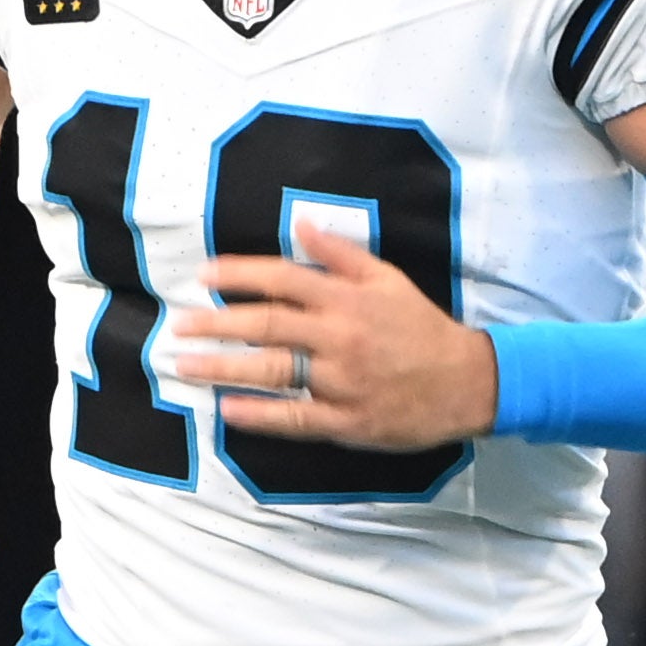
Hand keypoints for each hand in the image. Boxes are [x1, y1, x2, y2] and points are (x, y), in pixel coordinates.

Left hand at [173, 222, 498, 449]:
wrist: (466, 382)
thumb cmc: (421, 327)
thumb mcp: (389, 279)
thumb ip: (342, 254)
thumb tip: (301, 226)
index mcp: (349, 298)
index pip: (284, 278)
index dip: (239, 275)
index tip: (203, 277)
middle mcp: (340, 336)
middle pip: (268, 325)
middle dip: (218, 323)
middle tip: (179, 325)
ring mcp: (342, 381)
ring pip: (274, 372)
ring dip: (224, 368)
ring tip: (185, 365)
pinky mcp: (347, 420)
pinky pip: (295, 418)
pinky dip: (260, 415)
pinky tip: (228, 410)